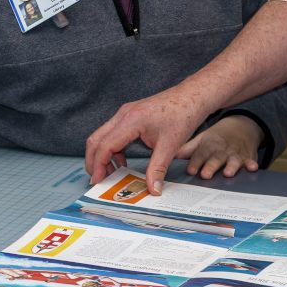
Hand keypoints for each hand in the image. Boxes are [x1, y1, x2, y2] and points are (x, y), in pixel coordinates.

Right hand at [86, 86, 207, 194]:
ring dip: (103, 155)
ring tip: (111, 173)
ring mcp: (125, 112)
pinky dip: (112, 148)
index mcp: (130, 120)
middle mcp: (123, 114)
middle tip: (98, 180)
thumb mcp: (170, 146)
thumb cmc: (183, 115)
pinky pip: (113, 132)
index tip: (98, 182)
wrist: (192, 95)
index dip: (98, 165)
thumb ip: (157, 169)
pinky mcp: (130, 114)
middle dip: (93, 161)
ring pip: (103, 135)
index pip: (105, 145)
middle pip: (96, 139)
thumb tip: (153, 190)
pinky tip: (123, 161)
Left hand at [177, 115, 262, 179]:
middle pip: (216, 158)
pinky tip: (252, 168)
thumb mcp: (201, 140)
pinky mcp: (248, 157)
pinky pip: (251, 161)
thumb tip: (165, 158)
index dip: (195, 162)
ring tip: (227, 173)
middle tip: (205, 175)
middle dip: (211, 166)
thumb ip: (186, 151)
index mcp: (208, 146)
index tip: (191, 170)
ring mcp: (235, 154)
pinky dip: (252, 165)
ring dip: (231, 167)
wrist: (241, 127)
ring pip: (233, 161)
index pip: (200, 154)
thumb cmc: (216, 138)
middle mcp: (222, 150)